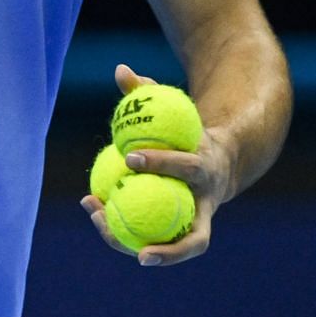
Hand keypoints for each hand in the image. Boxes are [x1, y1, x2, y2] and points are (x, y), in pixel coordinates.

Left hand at [79, 63, 232, 265]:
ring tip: (97, 220)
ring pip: (171, 247)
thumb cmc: (189, 135)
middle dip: (166, 244)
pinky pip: (151, 239)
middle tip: (117, 223)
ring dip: (132, 241)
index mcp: (208, 171)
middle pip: (193, 235)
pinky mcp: (180, 233)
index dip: (161, 163)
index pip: (188, 168)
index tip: (130, 156)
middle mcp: (206, 205)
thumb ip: (149, 92)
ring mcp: (195, 224)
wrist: (221, 164)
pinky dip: (124, 231)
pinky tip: (94, 212)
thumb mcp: (176, 112)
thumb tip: (120, 69)